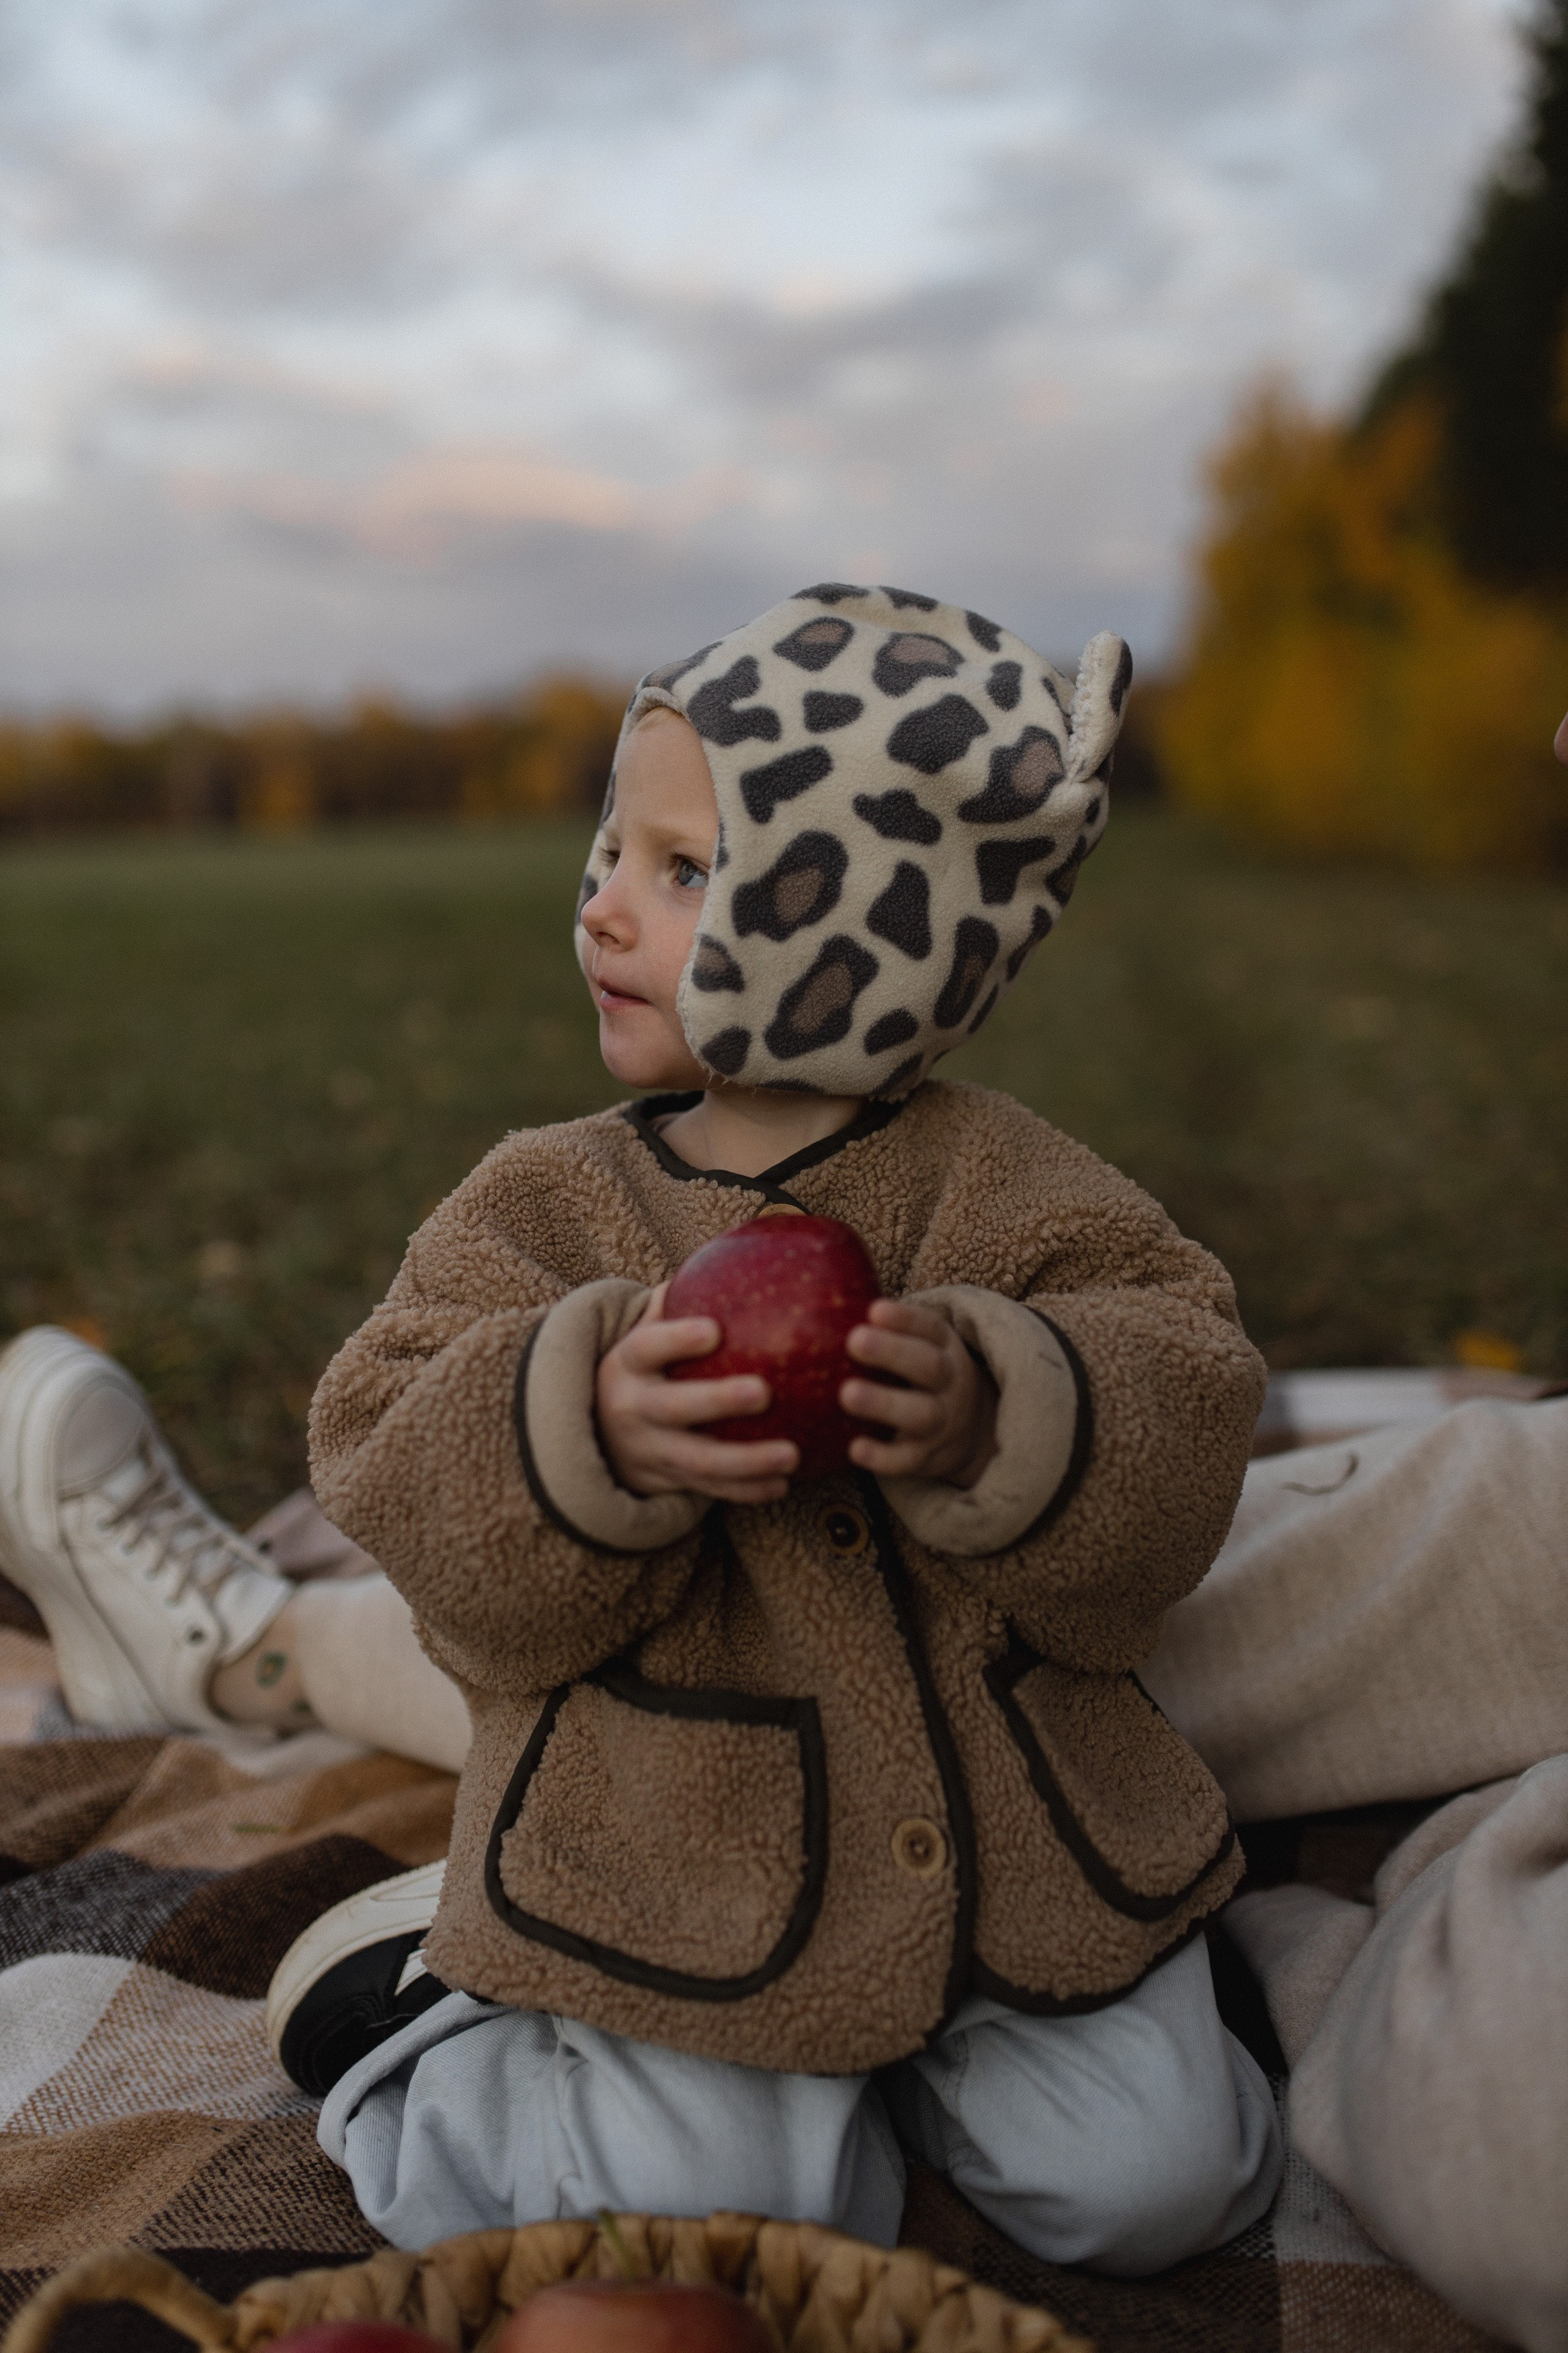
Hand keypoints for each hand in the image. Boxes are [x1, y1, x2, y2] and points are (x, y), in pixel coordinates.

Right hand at [595, 1284, 798, 1504]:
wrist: (591, 1431)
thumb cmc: (642, 1366)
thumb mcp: (644, 1332)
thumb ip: (678, 1299)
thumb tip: (735, 1247)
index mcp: (627, 1363)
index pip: (647, 1346)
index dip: (677, 1339)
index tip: (715, 1330)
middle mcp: (632, 1408)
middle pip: (673, 1408)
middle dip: (718, 1401)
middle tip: (764, 1391)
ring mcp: (648, 1450)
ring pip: (697, 1461)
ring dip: (746, 1462)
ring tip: (791, 1454)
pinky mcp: (665, 1482)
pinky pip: (708, 1491)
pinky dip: (745, 1491)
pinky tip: (783, 1485)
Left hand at [841, 1300, 997, 1486]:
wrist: (971, 1430)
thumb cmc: (917, 1374)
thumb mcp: (917, 1344)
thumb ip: (880, 1324)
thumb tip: (814, 1285)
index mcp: (943, 1347)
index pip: (930, 1328)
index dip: (904, 1319)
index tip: (874, 1309)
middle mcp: (948, 1381)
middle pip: (928, 1366)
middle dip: (892, 1352)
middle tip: (854, 1340)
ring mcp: (940, 1421)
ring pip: (920, 1412)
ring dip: (884, 1403)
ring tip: (847, 1394)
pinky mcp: (926, 1457)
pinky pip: (907, 1460)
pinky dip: (883, 1457)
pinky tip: (854, 1448)